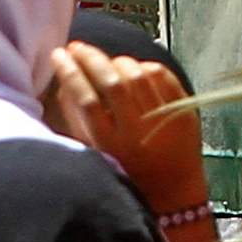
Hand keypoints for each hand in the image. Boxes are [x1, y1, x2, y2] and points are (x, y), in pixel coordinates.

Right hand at [41, 42, 210, 217]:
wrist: (173, 194)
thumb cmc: (127, 173)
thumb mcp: (96, 154)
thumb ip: (77, 121)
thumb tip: (64, 82)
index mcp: (110, 146)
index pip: (86, 99)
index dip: (70, 72)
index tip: (59, 55)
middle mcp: (136, 132)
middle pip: (111, 81)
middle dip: (90, 58)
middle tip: (77, 47)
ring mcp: (163, 119)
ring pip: (135, 74)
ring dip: (116, 61)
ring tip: (105, 62)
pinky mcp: (183, 110)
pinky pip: (160, 74)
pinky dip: (142, 66)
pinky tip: (132, 70)